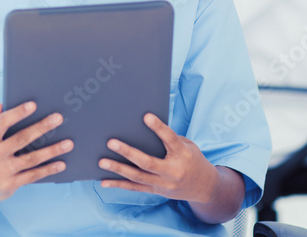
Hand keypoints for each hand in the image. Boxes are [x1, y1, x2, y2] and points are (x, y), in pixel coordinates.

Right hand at [0, 102, 72, 202]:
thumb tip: (2, 105)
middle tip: (58, 118)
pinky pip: (33, 175)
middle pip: (21, 139)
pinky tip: (61, 164)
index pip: (2, 123)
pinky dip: (48, 169)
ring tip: (68, 143)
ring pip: (31, 159)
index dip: (17, 113)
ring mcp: (1, 172)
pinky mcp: (10, 185)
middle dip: (41, 127)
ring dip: (52, 150)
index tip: (33, 104)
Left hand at [99, 113, 218, 203]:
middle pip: (148, 162)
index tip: (146, 116)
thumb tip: (142, 127)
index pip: (170, 139)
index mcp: (183, 154)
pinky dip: (118, 185)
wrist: (205, 187)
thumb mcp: (187, 145)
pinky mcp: (156, 191)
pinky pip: (135, 188)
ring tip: (101, 161)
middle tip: (111, 142)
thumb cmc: (192, 158)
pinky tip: (104, 181)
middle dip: (128, 152)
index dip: (159, 128)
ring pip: (138, 177)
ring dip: (118, 169)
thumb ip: (168, 139)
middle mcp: (173, 171)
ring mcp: (164, 184)